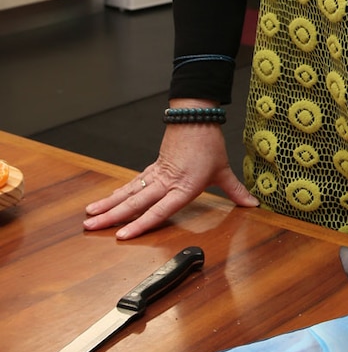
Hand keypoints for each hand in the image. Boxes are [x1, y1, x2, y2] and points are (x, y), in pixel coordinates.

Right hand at [83, 123, 258, 239]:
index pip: (160, 210)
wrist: (196, 116)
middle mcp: (166, 182)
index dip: (141, 224)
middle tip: (92, 227)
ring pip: (129, 192)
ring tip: (90, 216)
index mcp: (184, 186)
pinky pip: (132, 183)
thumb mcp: (223, 170)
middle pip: (135, 202)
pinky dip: (117, 193)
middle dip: (112, 217)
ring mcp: (157, 175)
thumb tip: (253, 204)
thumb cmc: (209, 143)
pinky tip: (105, 201)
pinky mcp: (153, 168)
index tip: (122, 235)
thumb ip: (236, 191)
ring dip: (109, 205)